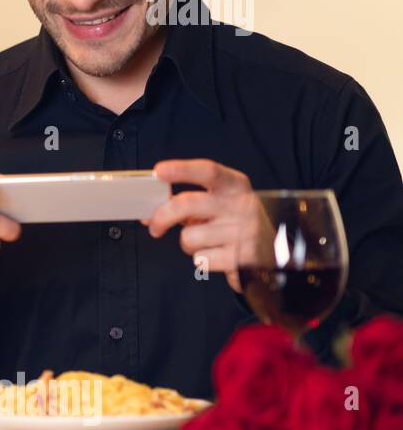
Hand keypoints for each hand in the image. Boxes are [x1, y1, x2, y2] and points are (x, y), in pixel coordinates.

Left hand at [143, 159, 259, 293]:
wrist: (279, 250)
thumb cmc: (238, 222)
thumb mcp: (222, 203)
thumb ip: (187, 204)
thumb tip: (149, 215)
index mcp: (235, 185)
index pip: (207, 171)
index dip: (181, 169)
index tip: (159, 171)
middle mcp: (241, 205)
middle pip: (186, 204)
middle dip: (162, 216)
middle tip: (154, 227)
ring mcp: (243, 232)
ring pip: (189, 237)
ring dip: (189, 243)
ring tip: (206, 242)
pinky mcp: (242, 258)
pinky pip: (201, 259)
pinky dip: (202, 260)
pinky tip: (217, 255)